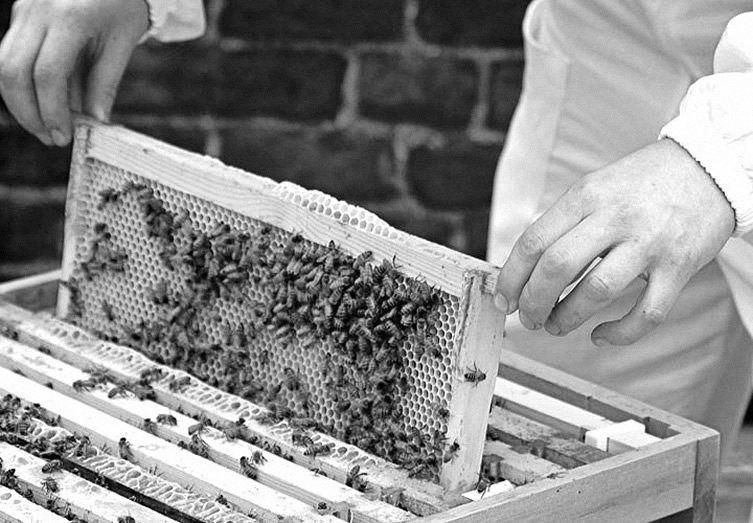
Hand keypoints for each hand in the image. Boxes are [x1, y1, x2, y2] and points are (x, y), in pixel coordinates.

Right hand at [0, 0, 148, 145]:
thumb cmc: (121, 6)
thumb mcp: (122, 44)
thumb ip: (105, 83)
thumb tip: (95, 122)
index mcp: (70, 18)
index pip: (47, 74)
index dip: (51, 111)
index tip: (63, 136)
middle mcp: (38, 12)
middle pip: (14, 72)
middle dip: (29, 113)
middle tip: (52, 138)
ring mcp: (24, 11)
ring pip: (3, 65)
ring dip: (20, 103)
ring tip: (46, 126)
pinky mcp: (19, 15)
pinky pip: (8, 56)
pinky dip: (21, 85)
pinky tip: (43, 104)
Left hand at [497, 139, 734, 345]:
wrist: (708, 168)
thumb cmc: (641, 184)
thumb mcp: (593, 188)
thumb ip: (561, 224)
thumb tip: (524, 269)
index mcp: (586, 195)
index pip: (534, 241)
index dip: (511, 277)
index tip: (502, 298)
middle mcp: (615, 217)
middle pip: (557, 267)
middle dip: (533, 301)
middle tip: (527, 317)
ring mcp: (649, 243)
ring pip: (596, 291)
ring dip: (566, 318)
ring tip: (555, 325)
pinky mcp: (678, 268)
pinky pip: (646, 313)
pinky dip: (619, 333)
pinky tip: (600, 335)